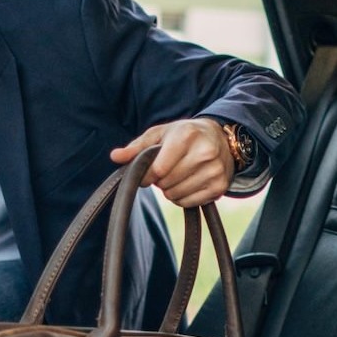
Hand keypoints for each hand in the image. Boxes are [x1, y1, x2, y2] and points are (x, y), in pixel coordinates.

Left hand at [110, 119, 234, 206]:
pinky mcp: (220, 187)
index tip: (146, 174)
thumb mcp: (160, 134)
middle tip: (165, 170)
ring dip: (170, 190)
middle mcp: (205, 152)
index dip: (147, 175)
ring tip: (177, 175)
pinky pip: (189, 203)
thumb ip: (137, 147)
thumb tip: (115, 157)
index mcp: (187, 135)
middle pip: (166, 183)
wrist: (221, 139)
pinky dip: (182, 197)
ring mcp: (215, 171)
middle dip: (159, 181)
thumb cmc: (185, 135)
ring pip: (176, 195)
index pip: (159, 169)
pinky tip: (187, 183)